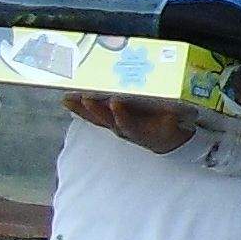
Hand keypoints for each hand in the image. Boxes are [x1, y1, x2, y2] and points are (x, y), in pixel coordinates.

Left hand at [60, 92, 194, 154]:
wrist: (162, 141)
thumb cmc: (166, 128)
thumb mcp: (172, 123)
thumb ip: (170, 115)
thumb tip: (171, 105)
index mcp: (139, 129)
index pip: (128, 123)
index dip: (121, 114)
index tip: (115, 102)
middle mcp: (123, 129)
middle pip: (106, 120)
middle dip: (94, 109)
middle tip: (85, 98)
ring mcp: (114, 126)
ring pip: (95, 118)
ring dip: (81, 109)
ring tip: (68, 99)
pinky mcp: (109, 123)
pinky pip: (92, 117)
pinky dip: (79, 109)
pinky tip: (68, 101)